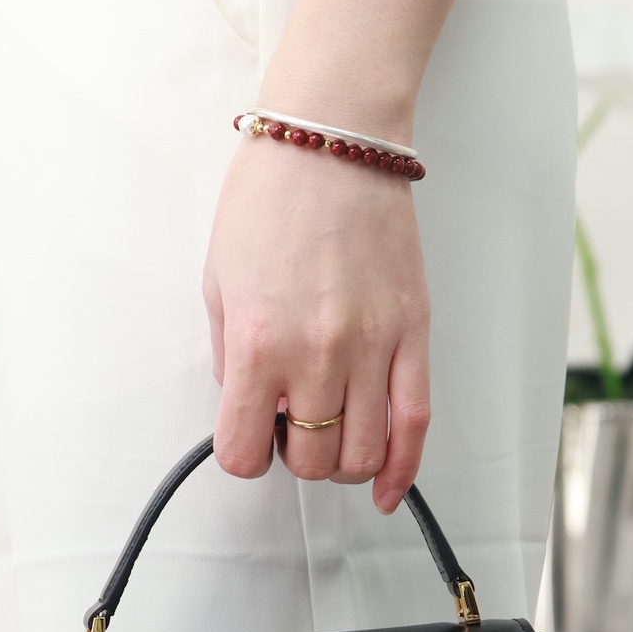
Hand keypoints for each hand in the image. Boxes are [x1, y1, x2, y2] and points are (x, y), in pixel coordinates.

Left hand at [203, 134, 430, 513]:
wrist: (331, 142)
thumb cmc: (269, 199)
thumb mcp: (217, 282)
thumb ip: (229, 355)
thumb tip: (250, 405)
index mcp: (256, 342)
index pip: (244, 452)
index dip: (243, 453)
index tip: (248, 436)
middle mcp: (316, 354)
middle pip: (308, 460)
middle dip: (293, 456)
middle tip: (290, 425)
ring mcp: (372, 347)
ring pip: (362, 454)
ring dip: (341, 462)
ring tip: (332, 436)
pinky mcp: (414, 334)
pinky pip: (415, 424)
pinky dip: (402, 469)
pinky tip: (387, 489)